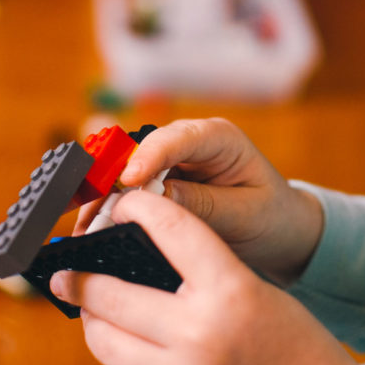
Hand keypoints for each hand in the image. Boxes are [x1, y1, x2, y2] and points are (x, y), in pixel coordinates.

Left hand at [53, 191, 358, 364]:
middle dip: (80, 276)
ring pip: (105, 340)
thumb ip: (199, 266)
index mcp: (229, 292)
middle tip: (64, 270)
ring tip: (86, 303)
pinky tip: (115, 334)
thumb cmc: (291, 339)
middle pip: (113, 292)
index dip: (138, 207)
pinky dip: (113, 349)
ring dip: (90, 317)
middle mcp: (200, 334)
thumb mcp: (252, 288)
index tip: (120, 204)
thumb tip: (139, 249)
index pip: (170, 228)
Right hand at [74, 118, 322, 284]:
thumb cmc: (270, 215)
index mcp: (219, 138)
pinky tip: (95, 224)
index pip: (178, 138)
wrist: (279, 226)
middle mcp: (189, 141)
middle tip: (92, 211)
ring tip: (86, 225)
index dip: (149, 157)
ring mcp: (172, 158)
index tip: (128, 181)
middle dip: (113, 179)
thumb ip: (202, 204)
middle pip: (141, 150)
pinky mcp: (161, 177)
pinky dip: (112, 204)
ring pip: (127, 167)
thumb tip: (155, 198)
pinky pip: (129, 185)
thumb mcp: (244, 214)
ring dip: (105, 195)